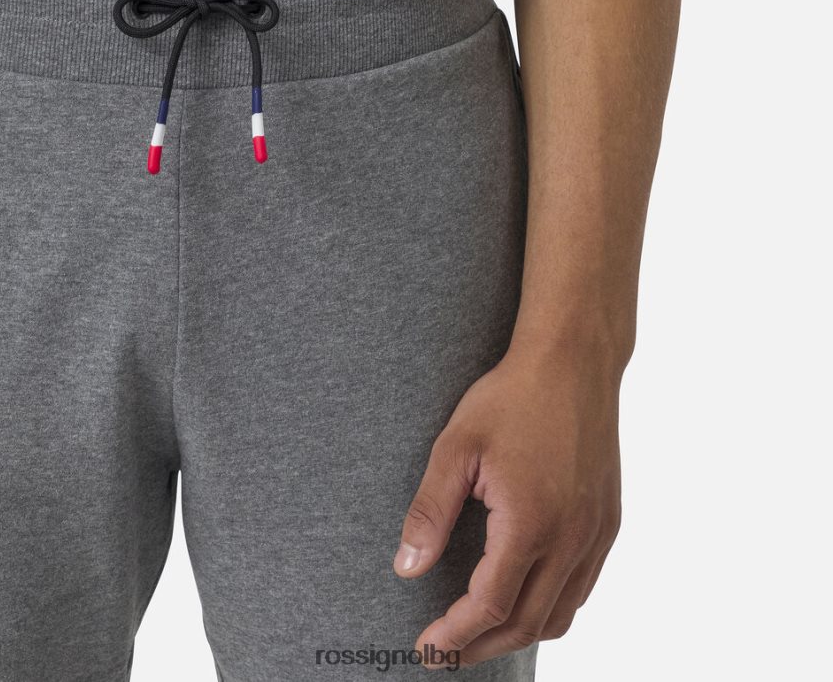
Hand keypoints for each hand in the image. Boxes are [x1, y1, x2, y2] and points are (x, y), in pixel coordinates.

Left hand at [393, 339, 621, 666]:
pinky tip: (525, 594)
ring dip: (518, 632)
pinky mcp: (608, 520)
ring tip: (479, 632)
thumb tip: (407, 567)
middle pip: (526, 622)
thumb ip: (430, 511)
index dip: (454, 634)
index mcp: (531, 523)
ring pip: (561, 612)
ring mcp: (597, 532)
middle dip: (481, 646)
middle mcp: (572, 538)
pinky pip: (583, 586)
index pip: (489, 605)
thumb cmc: (512, 397)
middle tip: (446, 652)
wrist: (573, 361)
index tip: (425, 646)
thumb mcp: (456, 447)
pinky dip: (550, 606)